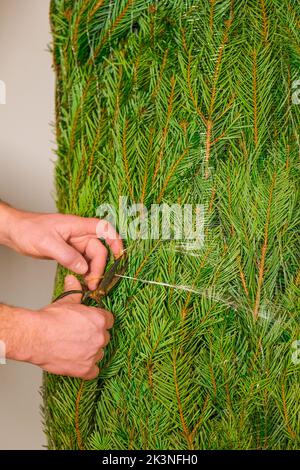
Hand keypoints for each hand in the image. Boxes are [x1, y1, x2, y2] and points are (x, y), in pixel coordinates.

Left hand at [0, 203, 122, 289]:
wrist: (14, 231)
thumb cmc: (28, 229)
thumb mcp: (47, 243)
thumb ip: (67, 256)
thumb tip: (84, 269)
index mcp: (77, 225)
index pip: (103, 228)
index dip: (115, 240)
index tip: (119, 255)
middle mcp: (78, 234)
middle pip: (99, 249)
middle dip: (99, 266)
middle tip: (94, 283)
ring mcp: (74, 243)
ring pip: (91, 258)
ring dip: (92, 271)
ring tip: (88, 286)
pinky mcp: (69, 251)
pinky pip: (82, 262)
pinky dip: (84, 272)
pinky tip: (81, 281)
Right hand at [2, 275, 113, 378]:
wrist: (35, 337)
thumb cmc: (49, 320)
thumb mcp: (65, 302)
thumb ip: (74, 291)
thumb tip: (73, 279)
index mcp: (99, 319)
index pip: (109, 321)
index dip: (99, 322)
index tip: (91, 324)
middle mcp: (100, 337)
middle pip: (104, 337)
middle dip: (94, 337)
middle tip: (79, 336)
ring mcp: (94, 354)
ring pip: (99, 353)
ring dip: (90, 352)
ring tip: (74, 348)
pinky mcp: (85, 369)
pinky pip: (94, 371)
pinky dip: (87, 368)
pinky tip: (77, 362)